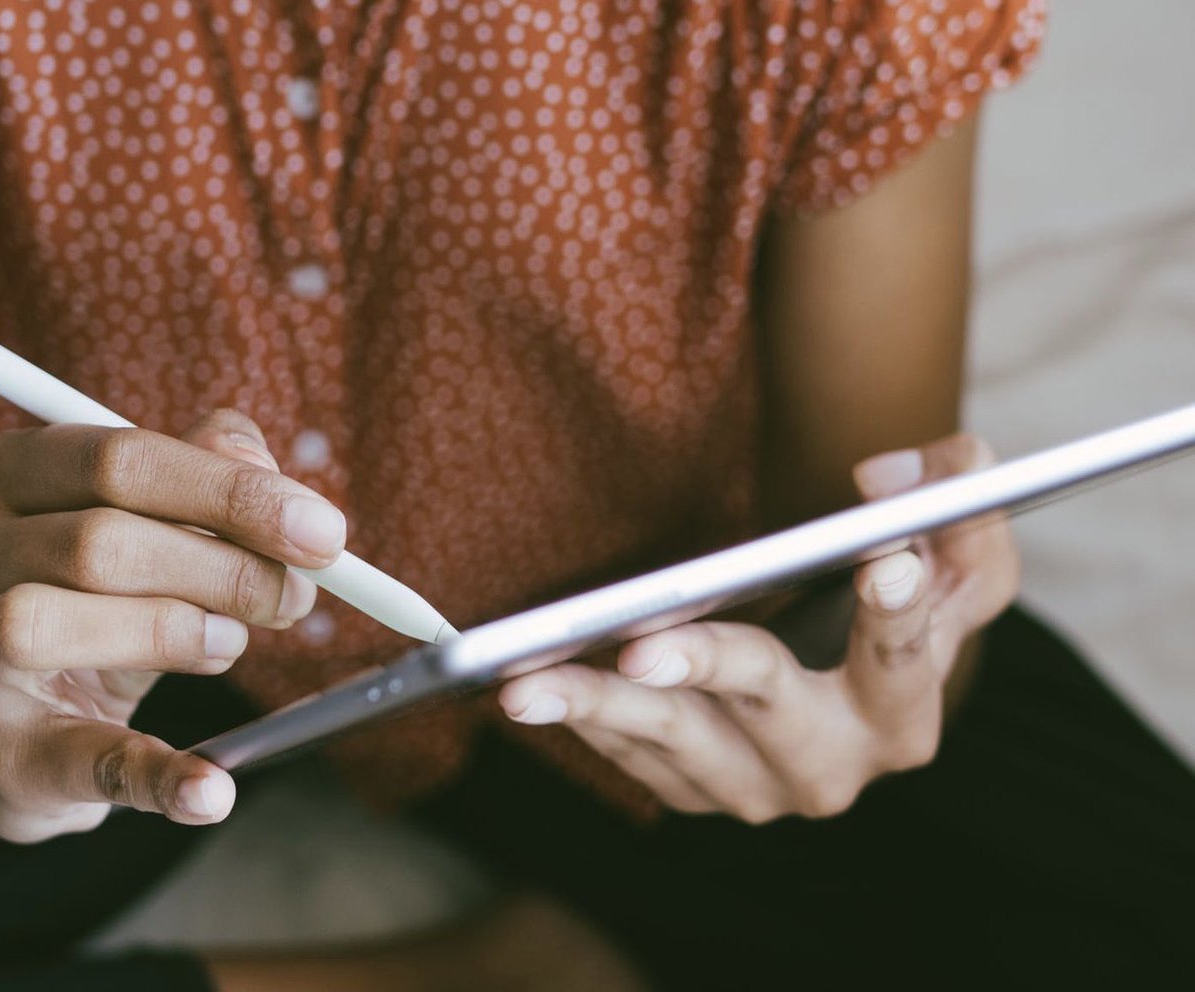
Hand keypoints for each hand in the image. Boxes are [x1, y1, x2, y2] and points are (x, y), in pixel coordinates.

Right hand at [0, 410, 344, 841]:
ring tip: (231, 646)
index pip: (121, 459)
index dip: (230, 492)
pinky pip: (79, 761)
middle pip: (96, 540)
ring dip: (169, 630)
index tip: (323, 531)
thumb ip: (201, 481)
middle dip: (221, 566)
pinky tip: (214, 789)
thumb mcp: (141, 529)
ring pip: (45, 621)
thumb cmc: (87, 604)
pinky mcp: (2, 758)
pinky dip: (158, 775)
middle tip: (295, 596)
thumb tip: (260, 460)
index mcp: (10, 476)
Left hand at [500, 434, 1018, 822]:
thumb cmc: (887, 597)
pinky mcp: (695, 795)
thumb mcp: (950, 547)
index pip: (908, 655)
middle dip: (706, 668)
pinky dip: (583, 716)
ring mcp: (760, 790)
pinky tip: (530, 684)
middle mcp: (837, 765)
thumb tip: (884, 479)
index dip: (900, 606)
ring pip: (677, 741)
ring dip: (600, 706)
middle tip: (643, 644)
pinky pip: (630, 755)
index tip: (883, 554)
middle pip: (770, 705)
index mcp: (906, 710)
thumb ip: (958, 494)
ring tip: (525, 684)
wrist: (835, 682)